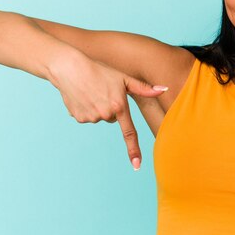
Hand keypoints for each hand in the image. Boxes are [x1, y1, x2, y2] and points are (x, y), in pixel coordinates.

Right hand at [50, 54, 167, 169]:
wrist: (69, 68)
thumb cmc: (100, 70)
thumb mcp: (123, 78)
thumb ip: (144, 88)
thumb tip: (164, 89)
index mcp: (119, 106)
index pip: (129, 132)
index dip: (134, 150)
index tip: (137, 165)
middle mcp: (105, 115)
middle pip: (113, 119)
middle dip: (111, 108)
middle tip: (103, 91)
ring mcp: (91, 118)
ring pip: (101, 118)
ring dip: (98, 108)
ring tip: (91, 91)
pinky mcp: (79, 118)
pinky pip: (88, 117)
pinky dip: (87, 108)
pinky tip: (82, 96)